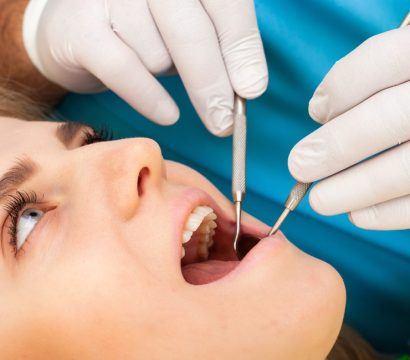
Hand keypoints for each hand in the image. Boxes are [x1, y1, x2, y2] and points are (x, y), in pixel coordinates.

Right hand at [23, 0, 267, 135]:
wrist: (79, 29)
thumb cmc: (146, 29)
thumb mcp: (189, 29)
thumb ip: (220, 47)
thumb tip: (249, 88)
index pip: (225, 4)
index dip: (241, 47)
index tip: (252, 90)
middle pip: (193, 33)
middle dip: (213, 85)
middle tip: (224, 124)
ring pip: (158, 54)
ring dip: (166, 75)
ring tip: (156, 66)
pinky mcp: (82, 26)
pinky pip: (125, 70)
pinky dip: (150, 99)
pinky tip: (168, 115)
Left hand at [288, 24, 409, 229]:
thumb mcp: (405, 65)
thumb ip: (369, 77)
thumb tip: (321, 112)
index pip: (385, 60)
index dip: (341, 88)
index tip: (316, 111)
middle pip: (391, 117)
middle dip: (337, 146)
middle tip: (299, 166)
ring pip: (408, 168)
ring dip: (357, 188)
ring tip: (320, 200)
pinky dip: (389, 213)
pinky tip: (358, 215)